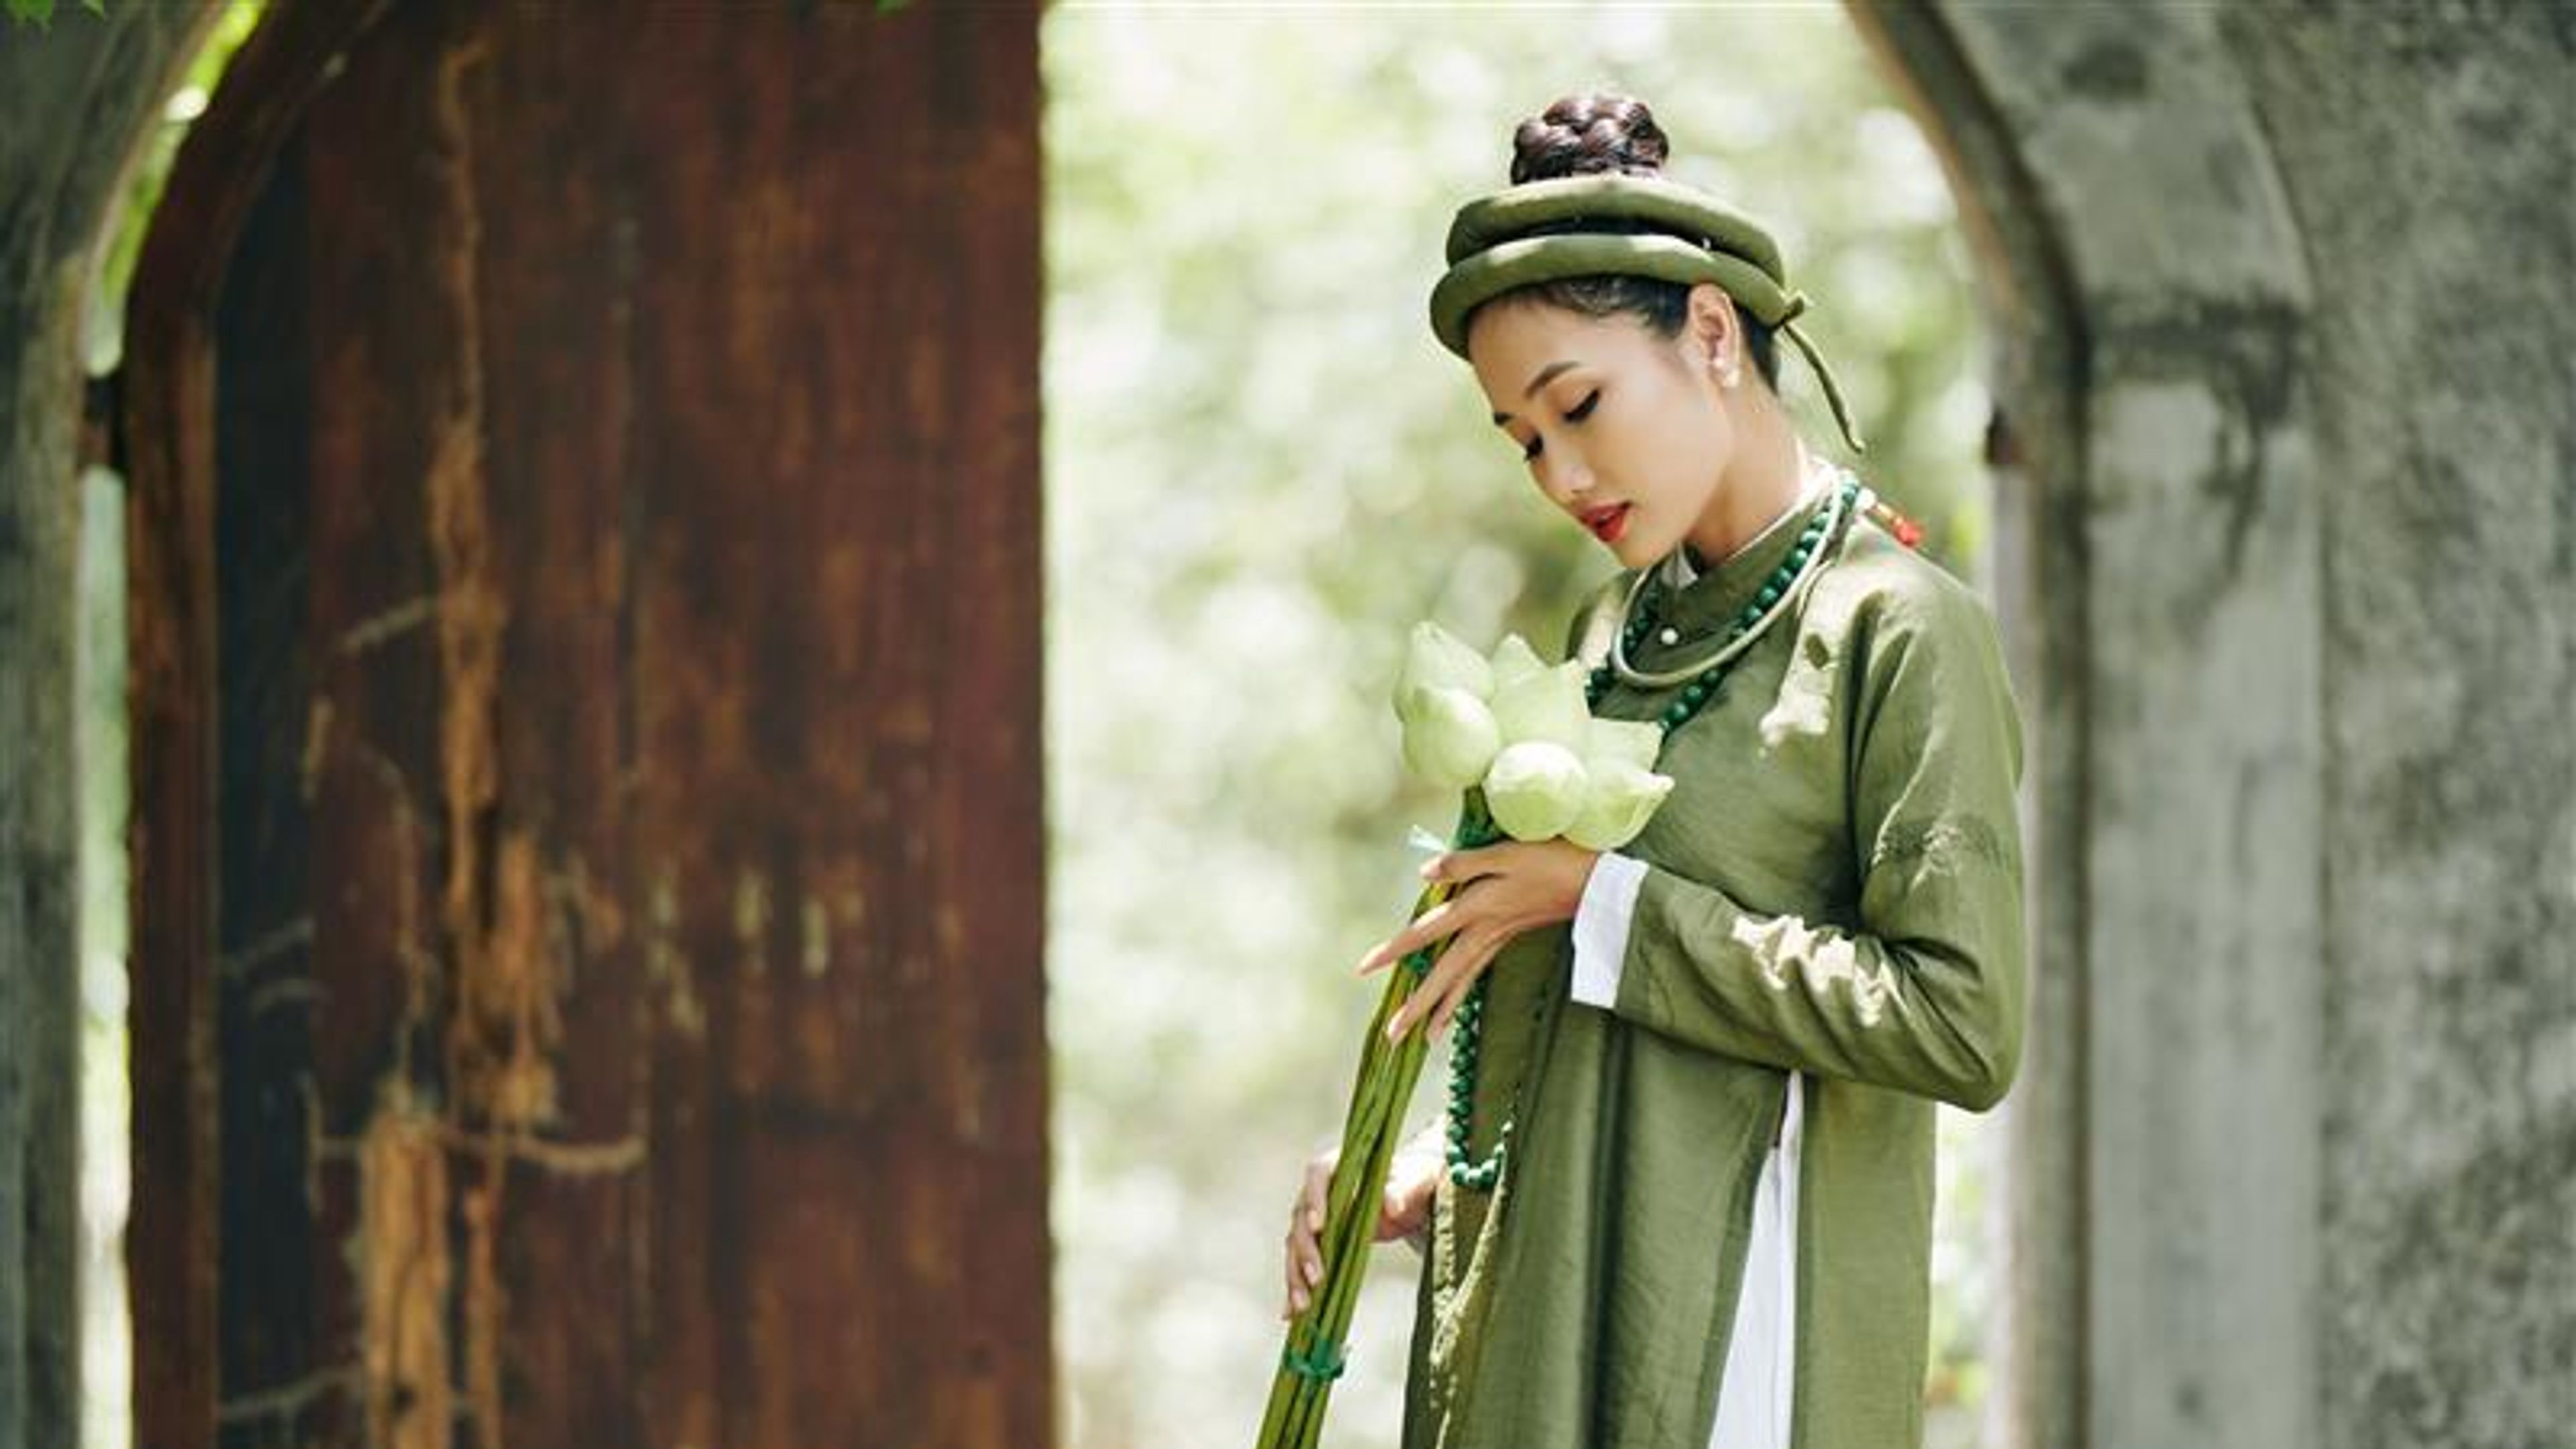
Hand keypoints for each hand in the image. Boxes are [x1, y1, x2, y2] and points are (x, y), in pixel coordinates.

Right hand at [1282, 1135, 1443, 1319]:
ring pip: (1296, 1246)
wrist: (1409, 1195)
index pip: (1317, 1174)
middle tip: (1317, 1278)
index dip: (1314, 1199)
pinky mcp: (1319, 1244)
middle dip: (1306, 1251)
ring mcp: (1315, 1220)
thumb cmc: (1412, 1180)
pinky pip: (1301, 1266)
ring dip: (1296, 1276)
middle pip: (1301, 1218)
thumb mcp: (1415, 1180)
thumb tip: (1391, 1204)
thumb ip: (1403, 1189)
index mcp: (1339, 1166)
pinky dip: (1296, 1289)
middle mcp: (1319, 1192)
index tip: (1319, 1225)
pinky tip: (1292, 1315)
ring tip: (1303, 1305)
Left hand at [1356, 839, 1599, 1043]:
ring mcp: (1498, 938)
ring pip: (1462, 980)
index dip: (1394, 949)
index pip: (1425, 932)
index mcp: (1477, 908)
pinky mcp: (1510, 938)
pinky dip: (1463, 995)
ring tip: (1420, 1039)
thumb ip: (1464, 864)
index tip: (1363, 968)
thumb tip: (1425, 874)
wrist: (1597, 882)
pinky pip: (1479, 973)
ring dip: (1440, 1010)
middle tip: (1390, 1036)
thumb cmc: (1553, 859)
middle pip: (1443, 974)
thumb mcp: (1507, 852)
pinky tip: (1452, 1011)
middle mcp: (1484, 930)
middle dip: (1417, 1006)